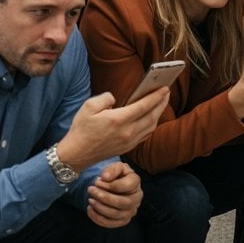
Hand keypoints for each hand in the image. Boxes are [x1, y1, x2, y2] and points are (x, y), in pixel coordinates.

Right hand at [55, 87, 169, 171]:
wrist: (76, 154)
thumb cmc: (81, 129)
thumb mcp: (89, 107)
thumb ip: (105, 98)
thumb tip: (116, 98)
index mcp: (118, 120)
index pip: (144, 106)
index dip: (156, 96)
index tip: (165, 88)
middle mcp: (127, 132)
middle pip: (152, 116)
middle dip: (162, 103)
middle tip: (167, 92)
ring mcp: (129, 141)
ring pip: (151, 126)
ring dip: (158, 113)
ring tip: (161, 103)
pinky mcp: (128, 147)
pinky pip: (146, 134)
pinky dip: (152, 124)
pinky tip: (152, 118)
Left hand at [86, 162, 142, 228]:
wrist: (114, 185)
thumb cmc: (116, 175)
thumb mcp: (115, 166)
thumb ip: (112, 169)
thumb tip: (105, 177)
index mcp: (135, 182)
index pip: (126, 186)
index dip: (110, 185)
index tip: (97, 181)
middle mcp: (137, 198)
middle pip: (123, 203)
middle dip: (105, 198)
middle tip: (91, 190)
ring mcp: (131, 211)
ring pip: (116, 214)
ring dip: (100, 208)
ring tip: (90, 200)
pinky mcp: (123, 220)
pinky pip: (111, 224)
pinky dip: (98, 218)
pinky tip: (90, 209)